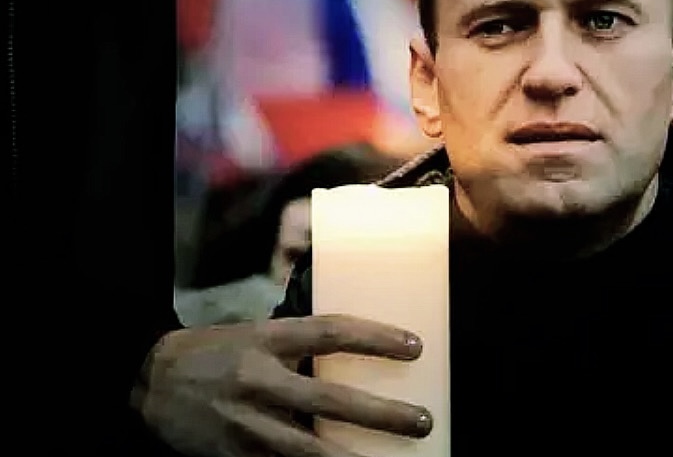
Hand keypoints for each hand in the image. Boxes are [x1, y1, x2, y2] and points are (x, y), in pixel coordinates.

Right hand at [133, 315, 432, 456]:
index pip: (331, 332)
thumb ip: (297, 342)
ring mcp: (245, 423)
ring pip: (307, 448)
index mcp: (267, 340)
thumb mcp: (254, 332)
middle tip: (422, 421)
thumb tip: (349, 346)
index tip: (415, 346)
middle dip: (381, 414)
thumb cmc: (211, 351)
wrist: (145, 381)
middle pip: (330, 399)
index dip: (375, 338)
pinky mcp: (232, 455)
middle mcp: (259, 381)